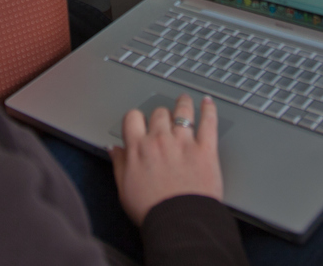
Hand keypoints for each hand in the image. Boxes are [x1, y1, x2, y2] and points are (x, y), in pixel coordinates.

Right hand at [109, 94, 223, 225]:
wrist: (179, 223)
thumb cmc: (152, 211)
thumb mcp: (125, 190)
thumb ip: (119, 165)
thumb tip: (114, 149)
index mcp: (139, 149)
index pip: (132, 118)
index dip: (136, 118)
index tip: (140, 122)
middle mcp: (160, 140)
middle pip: (158, 113)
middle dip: (160, 115)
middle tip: (164, 117)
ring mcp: (184, 142)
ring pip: (182, 111)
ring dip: (183, 103)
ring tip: (185, 100)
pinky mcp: (205, 149)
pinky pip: (208, 122)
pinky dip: (209, 109)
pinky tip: (208, 102)